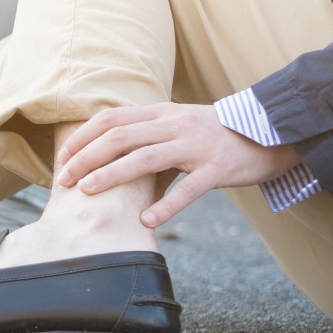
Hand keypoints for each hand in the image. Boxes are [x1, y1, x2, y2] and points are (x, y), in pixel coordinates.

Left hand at [55, 103, 299, 227]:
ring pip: (146, 158)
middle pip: (120, 137)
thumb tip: (107, 160)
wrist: (270, 133)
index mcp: (161, 113)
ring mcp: (196, 146)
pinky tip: (146, 219)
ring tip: (89, 192)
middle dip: (87, 157)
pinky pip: (188, 188)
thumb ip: (146, 137)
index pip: (111, 119)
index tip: (63, 157)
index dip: (84, 137)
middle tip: (66, 180)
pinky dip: (166, 205)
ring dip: (112, 175)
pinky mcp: (218, 168)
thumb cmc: (215, 134)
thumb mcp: (177, 126)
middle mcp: (175, 125)